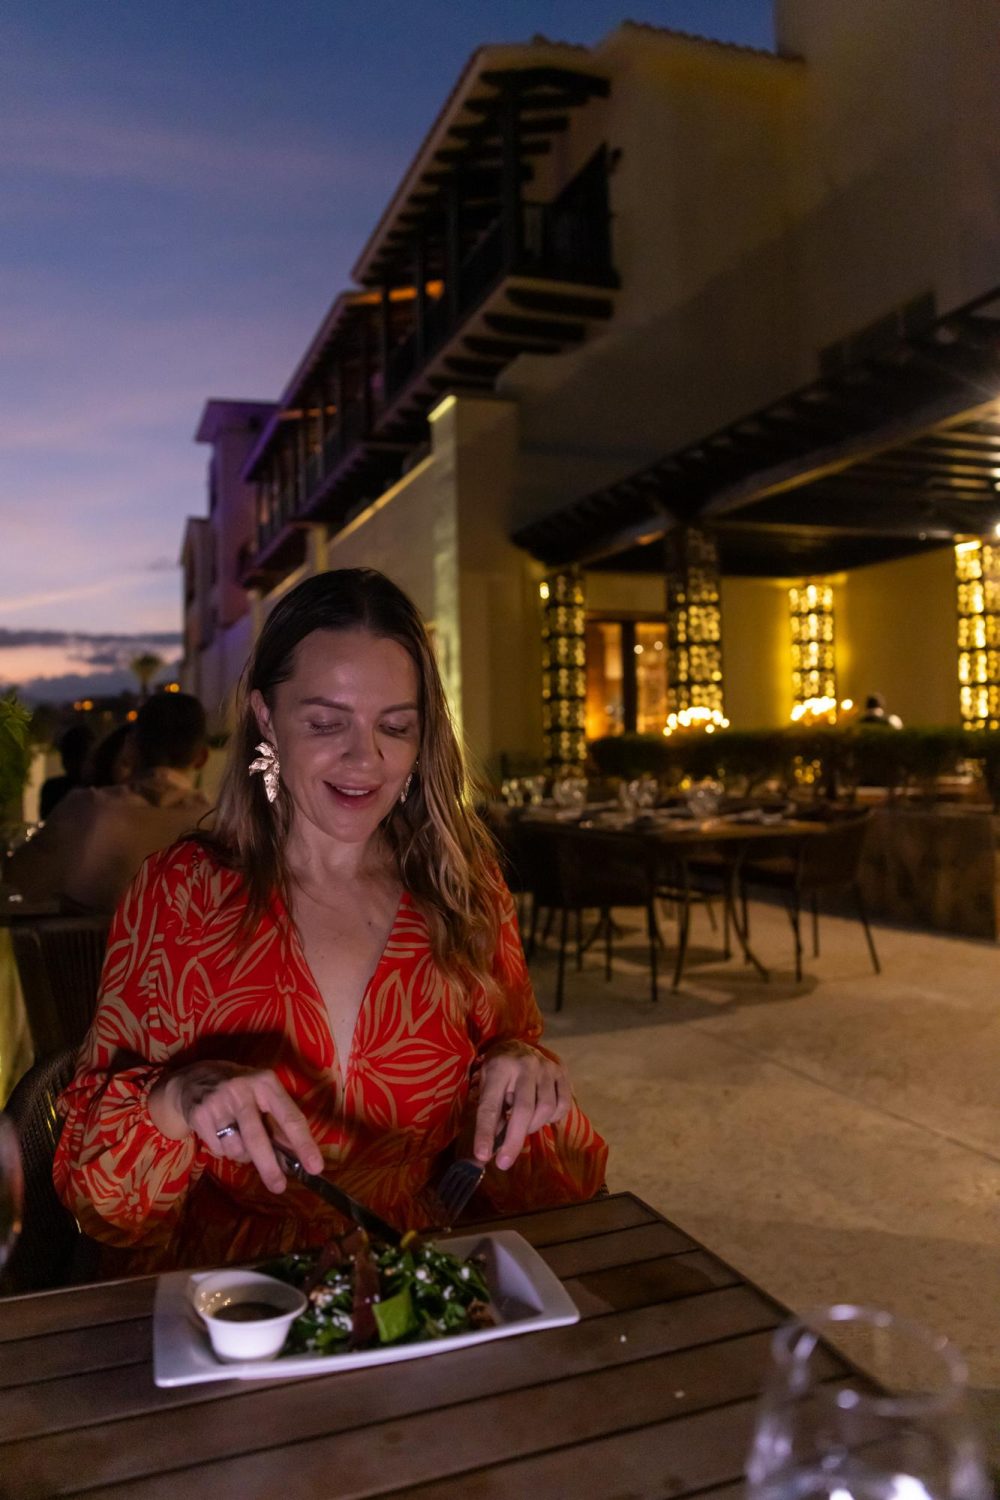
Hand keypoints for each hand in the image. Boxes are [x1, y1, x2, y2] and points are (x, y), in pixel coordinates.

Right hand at [148, 1061, 323, 1193]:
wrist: (192, 1079)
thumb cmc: (239, 1091)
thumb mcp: (263, 1096)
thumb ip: (280, 1124)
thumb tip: (297, 1159)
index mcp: (266, 1083)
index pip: (290, 1117)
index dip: (304, 1144)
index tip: (315, 1167)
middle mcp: (242, 1089)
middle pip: (258, 1138)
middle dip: (270, 1167)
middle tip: (279, 1187)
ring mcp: (218, 1102)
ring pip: (236, 1148)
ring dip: (242, 1155)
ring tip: (239, 1139)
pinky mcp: (200, 1115)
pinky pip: (218, 1149)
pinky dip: (224, 1150)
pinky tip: (220, 1133)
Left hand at [474, 1041, 570, 1170]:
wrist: (518, 1043)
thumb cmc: (498, 1071)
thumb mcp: (486, 1086)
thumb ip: (491, 1114)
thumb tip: (489, 1151)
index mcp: (498, 1068)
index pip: (491, 1105)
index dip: (486, 1132)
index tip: (482, 1156)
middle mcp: (524, 1065)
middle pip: (523, 1110)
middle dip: (513, 1141)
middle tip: (504, 1163)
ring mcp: (546, 1067)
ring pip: (545, 1109)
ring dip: (533, 1126)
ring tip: (522, 1125)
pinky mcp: (561, 1072)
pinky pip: (563, 1105)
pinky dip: (552, 1118)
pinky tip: (540, 1115)